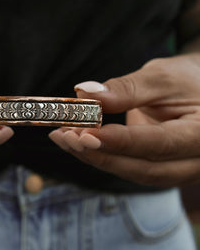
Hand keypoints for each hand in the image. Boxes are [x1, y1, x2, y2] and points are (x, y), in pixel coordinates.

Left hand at [49, 54, 199, 186]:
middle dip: (101, 154)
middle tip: (65, 136)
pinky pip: (131, 169)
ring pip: (135, 173)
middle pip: (145, 169)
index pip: (160, 144)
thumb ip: (127, 89)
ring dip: (95, 158)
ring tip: (63, 137)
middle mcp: (196, 161)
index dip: (121, 141)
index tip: (86, 132)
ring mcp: (180, 170)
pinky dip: (102, 156)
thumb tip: (85, 94)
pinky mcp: (163, 170)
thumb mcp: (162, 76)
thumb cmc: (188, 79)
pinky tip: (76, 142)